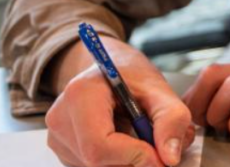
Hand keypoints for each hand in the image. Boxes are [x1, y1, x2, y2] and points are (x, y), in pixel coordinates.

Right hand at [44, 39, 195, 166]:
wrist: (109, 71)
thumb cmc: (131, 76)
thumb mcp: (158, 88)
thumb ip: (171, 118)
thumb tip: (170, 158)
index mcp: (80, 95)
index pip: (99, 145)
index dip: (134, 156)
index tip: (161, 155)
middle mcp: (61, 120)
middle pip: (98, 162)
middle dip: (134, 160)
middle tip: (156, 145)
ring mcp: (58, 138)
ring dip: (127, 162)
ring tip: (139, 137)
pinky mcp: (64, 152)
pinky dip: (117, 162)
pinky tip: (124, 142)